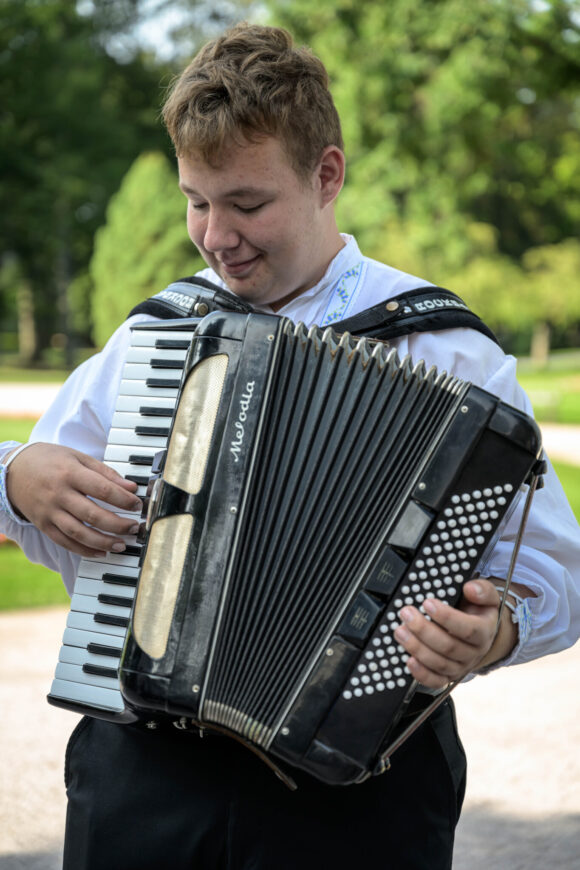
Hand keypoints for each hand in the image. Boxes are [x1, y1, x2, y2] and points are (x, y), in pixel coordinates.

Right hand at [6, 442, 142, 557]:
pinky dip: (84, 550)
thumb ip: (105, 472)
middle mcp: (59, 494)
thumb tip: (130, 488)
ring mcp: (49, 512)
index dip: (123, 499)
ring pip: (79, 533)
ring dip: (103, 542)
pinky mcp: (43, 525)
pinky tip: (101, 552)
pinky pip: (65, 542)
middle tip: (134, 527)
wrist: (13, 470)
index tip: (137, 505)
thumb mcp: (77, 457)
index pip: (102, 489)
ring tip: (122, 545)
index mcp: (70, 473)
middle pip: (92, 514)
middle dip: (117, 524)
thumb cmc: (50, 460)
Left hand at [393, 579, 506, 688]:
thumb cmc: (478, 612)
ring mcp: (461, 666)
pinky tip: (408, 661)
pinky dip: (421, 674)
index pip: (468, 628)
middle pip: (449, 646)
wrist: (481, 633)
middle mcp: (474, 652)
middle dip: (424, 630)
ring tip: (400, 631)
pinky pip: (436, 681)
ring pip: (439, 663)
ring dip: (417, 648)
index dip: (447, 617)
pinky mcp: (448, 676)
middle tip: (406, 614)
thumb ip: (483, 590)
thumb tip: (470, 588)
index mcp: (484, 632)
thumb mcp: (486, 597)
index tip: (427, 603)